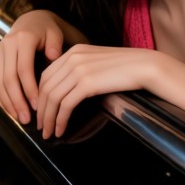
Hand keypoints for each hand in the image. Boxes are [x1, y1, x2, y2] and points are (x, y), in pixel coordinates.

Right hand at [0, 10, 70, 124]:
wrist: (31, 20)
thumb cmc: (47, 30)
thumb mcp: (55, 33)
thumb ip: (56, 44)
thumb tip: (53, 56)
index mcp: (23, 39)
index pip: (23, 69)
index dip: (29, 89)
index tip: (37, 106)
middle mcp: (7, 45)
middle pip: (8, 78)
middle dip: (17, 101)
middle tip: (27, 119)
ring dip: (7, 102)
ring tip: (19, 118)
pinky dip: (0, 97)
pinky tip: (9, 109)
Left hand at [36, 44, 150, 138]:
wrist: (145, 66)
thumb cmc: (126, 68)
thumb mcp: (97, 62)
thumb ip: (81, 70)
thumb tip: (69, 91)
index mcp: (73, 51)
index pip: (47, 75)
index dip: (40, 96)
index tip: (40, 111)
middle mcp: (72, 58)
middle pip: (46, 87)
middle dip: (41, 110)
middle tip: (41, 127)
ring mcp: (79, 69)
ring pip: (53, 97)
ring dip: (48, 118)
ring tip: (49, 133)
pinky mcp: (87, 82)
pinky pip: (66, 104)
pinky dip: (60, 120)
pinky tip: (61, 130)